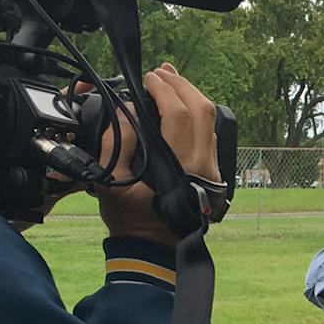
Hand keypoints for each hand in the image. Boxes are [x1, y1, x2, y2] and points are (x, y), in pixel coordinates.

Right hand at [94, 64, 219, 245]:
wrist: (151, 250)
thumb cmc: (129, 219)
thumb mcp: (111, 181)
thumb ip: (116, 142)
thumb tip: (127, 109)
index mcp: (178, 166)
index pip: (178, 113)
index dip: (162, 90)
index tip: (146, 79)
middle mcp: (201, 165)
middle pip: (201, 109)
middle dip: (180, 84)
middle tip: (160, 73)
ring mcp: (210, 169)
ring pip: (210, 120)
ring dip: (191, 95)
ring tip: (171, 80)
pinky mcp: (212, 173)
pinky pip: (210, 134)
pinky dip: (197, 114)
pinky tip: (182, 105)